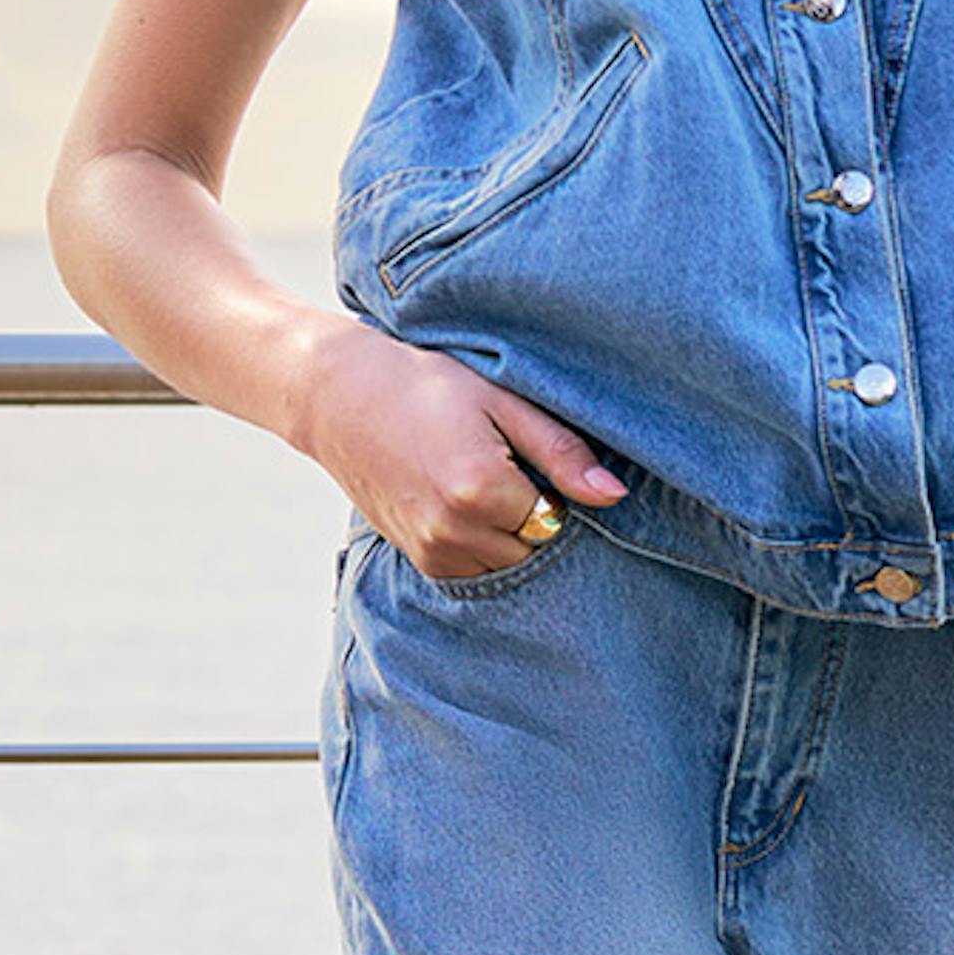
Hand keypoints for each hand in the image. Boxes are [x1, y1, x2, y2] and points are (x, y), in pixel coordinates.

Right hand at [299, 319, 625, 579]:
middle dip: (535, 516)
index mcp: (482, 489)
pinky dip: (483, 545)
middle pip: (534, 547)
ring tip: (484, 483)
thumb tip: (614, 495)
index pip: (556, 517)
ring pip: (507, 564)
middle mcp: (455, 530)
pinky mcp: (418, 558)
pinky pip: (475, 569)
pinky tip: (463, 501)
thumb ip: (561, 451)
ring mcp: (433, 550)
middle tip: (510, 468)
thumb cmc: (425, 385)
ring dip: (509, 535)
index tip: (530, 458)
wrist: (339, 397)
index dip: (554, 489)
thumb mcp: (500, 401)